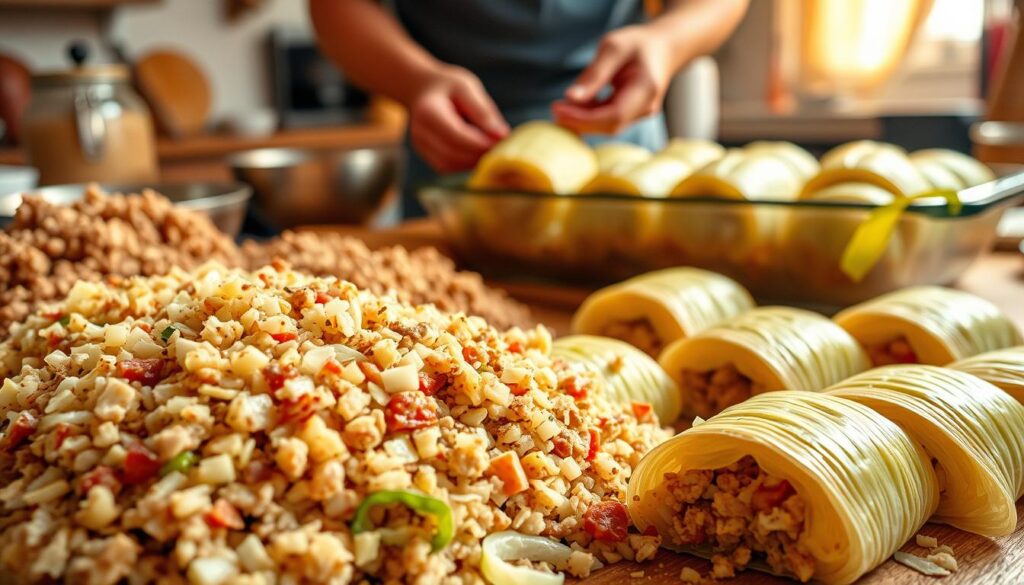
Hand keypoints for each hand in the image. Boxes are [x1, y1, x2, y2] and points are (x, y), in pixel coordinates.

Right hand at [406, 65, 508, 172]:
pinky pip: (447, 167)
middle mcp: (420, 133)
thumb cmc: (447, 85)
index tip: (502, 140)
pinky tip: (478, 152)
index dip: (480, 143)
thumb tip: (502, 135)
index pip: (456, 136)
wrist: (421, 89)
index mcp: (428, 112)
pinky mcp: (426, 155)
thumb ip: (482, 111)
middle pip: (451, 154)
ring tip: (491, 148)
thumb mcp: (467, 87)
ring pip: (449, 165)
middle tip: (500, 147)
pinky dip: (465, 163)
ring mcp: (421, 146)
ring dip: (473, 161)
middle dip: (478, 154)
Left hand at [552, 25, 675, 134]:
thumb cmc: (638, 43)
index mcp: (647, 88)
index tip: (559, 109)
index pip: (614, 115)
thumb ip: (594, 73)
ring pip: (608, 125)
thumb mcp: (613, 47)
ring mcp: (641, 113)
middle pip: (610, 125)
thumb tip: (571, 97)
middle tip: (555, 109)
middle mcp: (647, 107)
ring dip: (582, 119)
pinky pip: (609, 120)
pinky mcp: (633, 114)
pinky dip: (590, 115)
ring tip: (561, 106)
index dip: (584, 118)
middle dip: (579, 121)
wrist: (663, 48)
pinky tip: (575, 105)